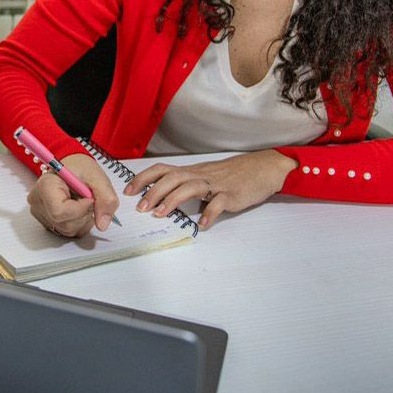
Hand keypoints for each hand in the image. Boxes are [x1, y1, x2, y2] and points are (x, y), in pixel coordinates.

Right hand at [27, 153, 119, 237]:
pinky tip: (79, 209)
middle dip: (84, 215)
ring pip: (68, 230)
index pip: (59, 212)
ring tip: (83, 202)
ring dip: (83, 220)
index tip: (90, 199)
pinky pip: (68, 232)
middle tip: (88, 198)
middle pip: (65, 224)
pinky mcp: (47, 221)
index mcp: (46, 185)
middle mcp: (39, 202)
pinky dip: (79, 223)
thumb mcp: (98, 177)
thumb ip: (106, 199)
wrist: (73, 167)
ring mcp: (41, 213)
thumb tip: (103, 224)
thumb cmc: (80, 168)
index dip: (81, 209)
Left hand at [124, 150, 297, 228]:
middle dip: (154, 191)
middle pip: (173, 177)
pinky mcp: (233, 194)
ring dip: (174, 200)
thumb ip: (188, 186)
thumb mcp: (207, 176)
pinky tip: (201, 224)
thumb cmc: (234, 174)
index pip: (163, 170)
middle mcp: (201, 175)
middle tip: (141, 207)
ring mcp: (217, 184)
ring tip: (161, 214)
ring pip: (191, 187)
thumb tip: (165, 199)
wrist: (264, 168)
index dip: (144, 178)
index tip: (129, 191)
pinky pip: (219, 203)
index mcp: (193, 172)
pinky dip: (209, 213)